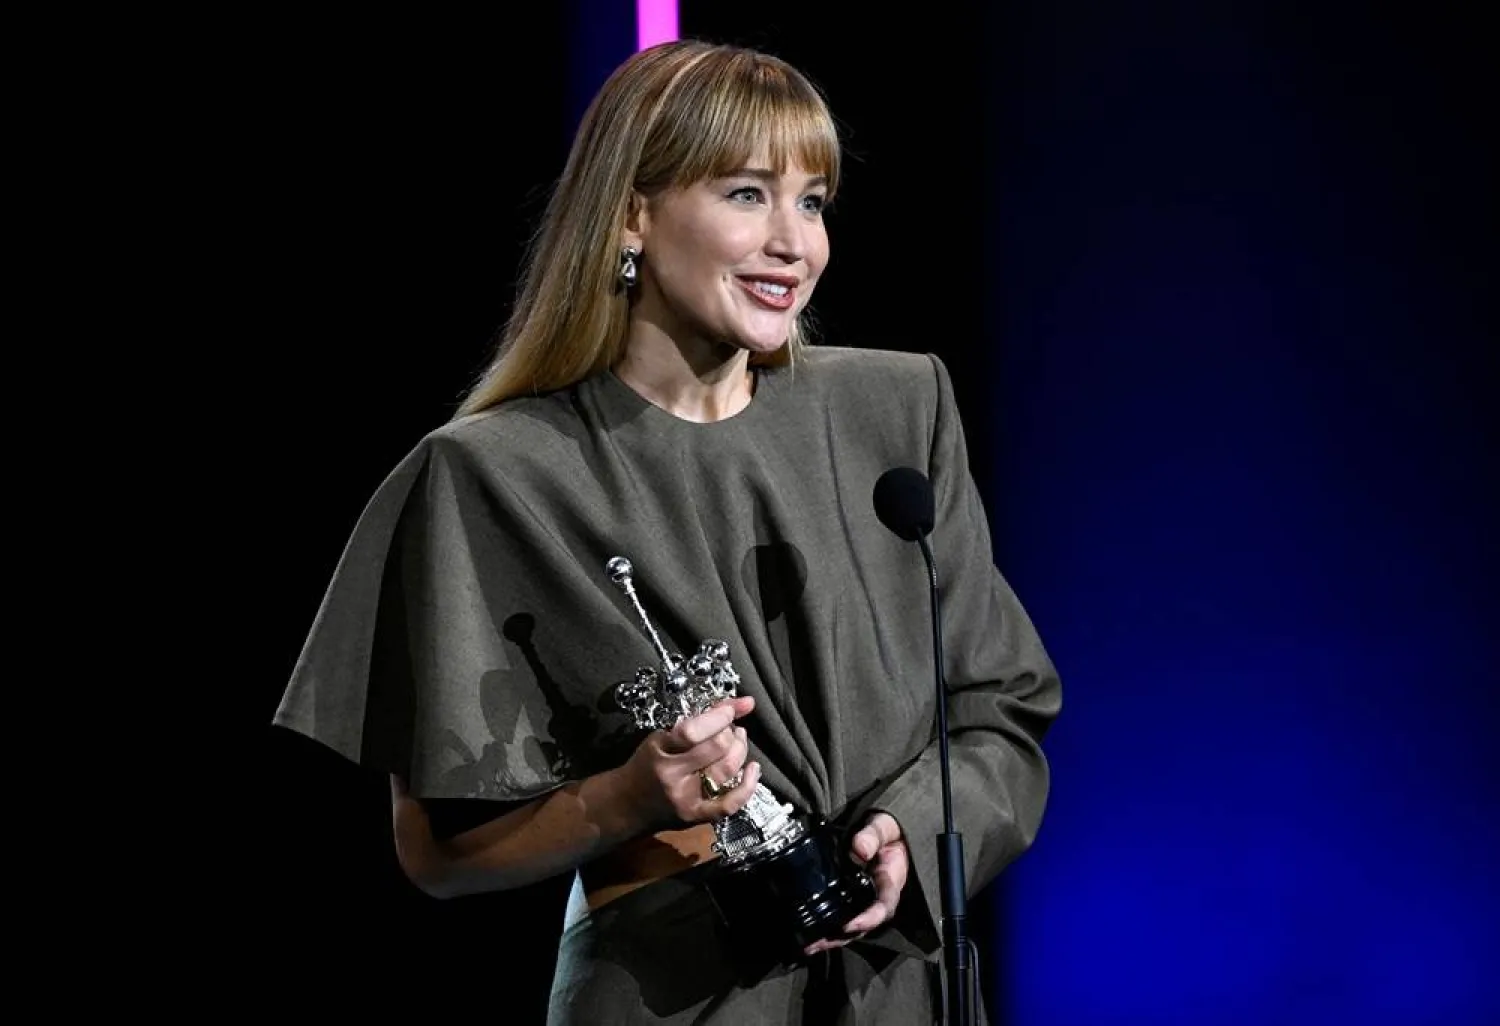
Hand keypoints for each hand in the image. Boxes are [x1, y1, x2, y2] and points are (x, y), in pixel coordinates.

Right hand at [621, 695, 761, 828]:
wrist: (626, 805)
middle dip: (730, 732)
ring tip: (738, 738)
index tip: (729, 710)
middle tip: (729, 727)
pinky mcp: (696, 816)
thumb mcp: (660, 737)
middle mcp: (673, 776)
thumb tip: (743, 703)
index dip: (719, 718)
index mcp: (660, 751)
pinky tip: (753, 769)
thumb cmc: (645, 765)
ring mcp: (687, 798)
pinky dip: (748, 786)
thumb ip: (696, 721)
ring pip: (726, 770)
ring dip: (740, 749)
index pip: (693, 732)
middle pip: (716, 749)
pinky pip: (729, 804)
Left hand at [803, 811, 907, 955]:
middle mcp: (877, 896)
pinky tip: (808, 934)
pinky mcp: (850, 899)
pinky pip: (840, 917)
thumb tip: (860, 849)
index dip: (869, 918)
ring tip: (808, 945)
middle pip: (863, 924)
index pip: (884, 906)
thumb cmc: (887, 829)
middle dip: (841, 937)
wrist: (885, 831)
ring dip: (830, 938)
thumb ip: (873, 835)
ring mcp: (863, 900)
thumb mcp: (884, 826)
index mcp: (891, 880)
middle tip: (819, 943)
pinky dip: (826, 928)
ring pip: (850, 927)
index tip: (850, 924)